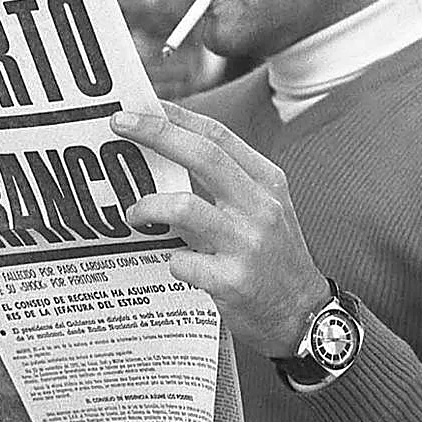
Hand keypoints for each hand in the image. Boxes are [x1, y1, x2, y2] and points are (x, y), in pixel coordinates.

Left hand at [110, 100, 329, 357]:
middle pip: (204, 156)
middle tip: (118, 125)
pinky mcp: (234, 281)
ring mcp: (248, 244)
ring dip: (148, 206)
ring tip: (132, 214)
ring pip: (185, 207)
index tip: (141, 105)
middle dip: (156, 133)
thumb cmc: (272, 256)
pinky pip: (183, 262)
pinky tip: (172, 264)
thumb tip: (164, 153)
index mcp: (266, 181)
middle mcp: (261, 206)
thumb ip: (222, 183)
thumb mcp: (260, 209)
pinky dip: (170, 260)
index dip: (176, 117)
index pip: (218, 136)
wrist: (303, 316)